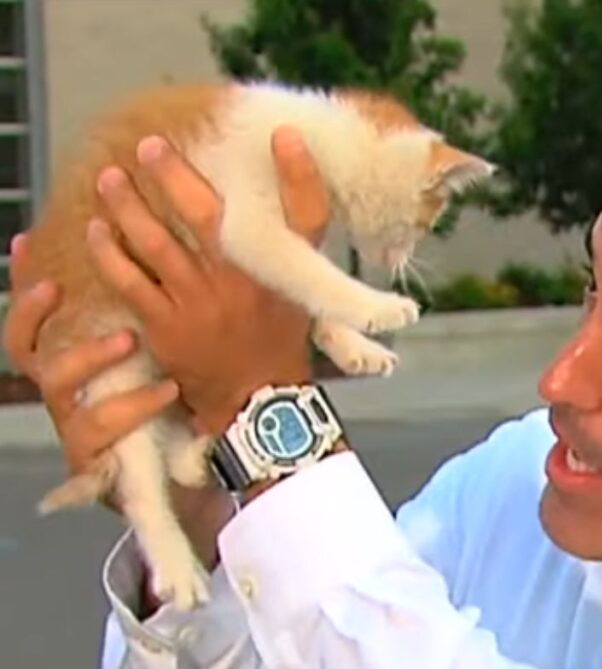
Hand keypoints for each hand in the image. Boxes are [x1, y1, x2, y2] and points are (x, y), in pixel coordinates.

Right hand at [2, 234, 178, 504]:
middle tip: (57, 286)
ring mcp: (74, 428)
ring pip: (58, 385)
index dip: (22, 285)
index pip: (34, 321)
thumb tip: (158, 261)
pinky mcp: (92, 462)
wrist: (194, 482)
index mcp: (75, 367)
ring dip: (90, 357)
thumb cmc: (178, 415)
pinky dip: (134, 405)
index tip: (25, 242)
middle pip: (23, 349)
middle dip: (33, 314)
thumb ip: (148, 323)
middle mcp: (65, 394)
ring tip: (129, 339)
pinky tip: (167, 389)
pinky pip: (102, 427)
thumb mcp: (164, 361)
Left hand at [87, 126, 330, 434]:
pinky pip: (130, 281)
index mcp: (284, 274)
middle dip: (175, 177)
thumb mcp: (300, 289)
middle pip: (210, 219)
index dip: (299, 176)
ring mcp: (203, 305)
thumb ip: (293, 240)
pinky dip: (110, 252)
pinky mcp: (169, 327)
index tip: (283, 136)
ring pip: (158, 244)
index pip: (306, 217)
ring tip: (111, 180)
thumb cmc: (276, 336)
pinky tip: (97, 231)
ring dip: (129, 207)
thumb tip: (283, 171)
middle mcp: (246, 285)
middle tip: (150, 148)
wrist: (257, 400)